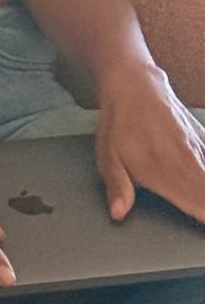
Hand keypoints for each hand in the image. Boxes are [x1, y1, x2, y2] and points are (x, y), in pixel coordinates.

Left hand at [95, 60, 204, 223]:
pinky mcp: (202, 137)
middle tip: (204, 220)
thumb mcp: (108, 157)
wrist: (133, 84)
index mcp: (167, 172)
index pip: (198, 204)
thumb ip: (117, 187)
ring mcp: (198, 149)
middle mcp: (188, 161)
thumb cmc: (119, 124)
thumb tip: (118, 213)